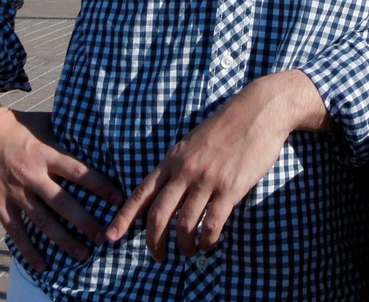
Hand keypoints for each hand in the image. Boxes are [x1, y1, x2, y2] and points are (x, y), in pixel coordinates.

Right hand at [0, 107, 124, 273]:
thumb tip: (91, 128)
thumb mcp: (42, 123)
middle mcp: (32, 175)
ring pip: (42, 222)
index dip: (99, 186)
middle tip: (104, 236)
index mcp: (45, 153)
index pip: (78, 172)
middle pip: (63, 203)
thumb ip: (64, 131)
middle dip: (85, 222)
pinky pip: (16, 230)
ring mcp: (15, 191)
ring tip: (82, 254)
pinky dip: (28, 249)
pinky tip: (42, 264)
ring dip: (63, 240)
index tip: (117, 198)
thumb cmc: (13, 124)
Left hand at [104, 70, 328, 261]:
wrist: (258, 111)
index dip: (124, 218)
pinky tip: (209, 245)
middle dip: (154, 242)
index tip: (111, 236)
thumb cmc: (227, 125)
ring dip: (184, 246)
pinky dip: (207, 241)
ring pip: (184, 225)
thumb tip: (168, 191)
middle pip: (158, 216)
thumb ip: (179, 165)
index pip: (141, 193)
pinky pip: (212, 224)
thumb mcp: (192, 142)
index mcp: (173, 159)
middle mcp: (185, 171)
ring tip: (188, 252)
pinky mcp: (230, 188)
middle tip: (158, 257)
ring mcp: (207, 180)